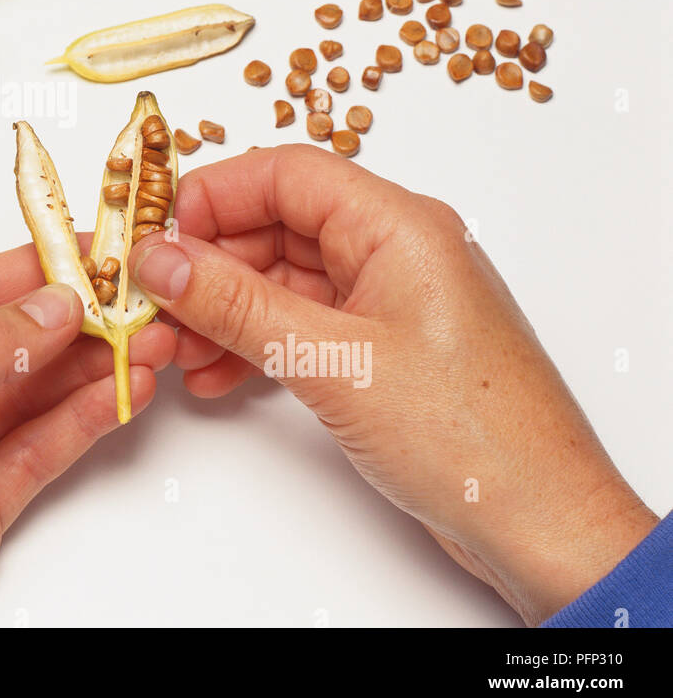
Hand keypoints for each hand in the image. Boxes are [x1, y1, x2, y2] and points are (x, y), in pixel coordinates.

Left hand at [0, 243, 174, 626]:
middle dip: (68, 318)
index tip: (88, 250)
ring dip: (87, 367)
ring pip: (26, 394)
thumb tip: (44, 303)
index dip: (23, 267)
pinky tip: (119, 395)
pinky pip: (36, 450)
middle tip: (134, 298)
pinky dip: (82, 421)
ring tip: (146, 342)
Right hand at [129, 144, 656, 624]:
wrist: (542, 523)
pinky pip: (302, 324)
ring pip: (283, 279)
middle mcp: (395, 249)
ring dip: (225, 310)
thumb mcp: (330, 360)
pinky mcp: (383, 347)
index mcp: (397, 224)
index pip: (285, 174)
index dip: (212, 195)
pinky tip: (218, 376)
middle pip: (277, 225)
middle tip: (154, 301)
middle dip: (209, 264)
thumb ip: (236, 305)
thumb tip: (162, 261)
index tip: (157, 234)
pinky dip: (256, 343)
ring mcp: (390, 300)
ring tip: (176, 349)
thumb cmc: (469, 435)